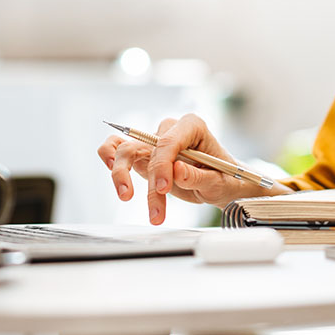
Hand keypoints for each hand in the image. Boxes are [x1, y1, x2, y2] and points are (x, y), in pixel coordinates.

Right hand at [97, 114, 259, 224]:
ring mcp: (155, 142)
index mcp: (192, 126)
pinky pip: (117, 150)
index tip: (163, 188)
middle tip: (156, 208)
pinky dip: (109, 158)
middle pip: (145, 145)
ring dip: (122, 175)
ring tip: (126, 197)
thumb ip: (198, 176)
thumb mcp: (219, 182)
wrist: (222, 184)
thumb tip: (176, 170)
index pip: (169, 141)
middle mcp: (171, 130)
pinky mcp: (144, 156)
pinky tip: (112, 173)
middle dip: (148, 178)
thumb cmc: (225, 178)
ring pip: (125, 149)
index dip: (162, 165)